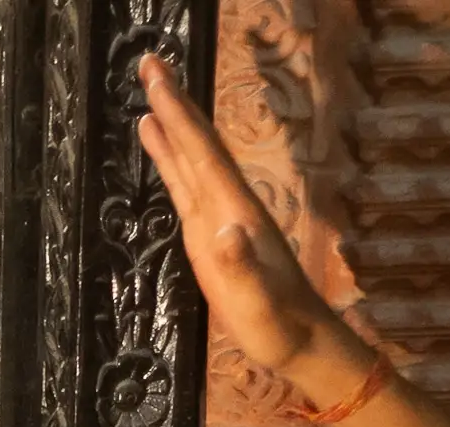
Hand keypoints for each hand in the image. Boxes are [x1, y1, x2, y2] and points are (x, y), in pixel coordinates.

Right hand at [135, 55, 367, 387]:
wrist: (300, 341)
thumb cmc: (279, 326)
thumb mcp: (258, 302)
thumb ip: (241, 267)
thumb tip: (223, 230)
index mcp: (236, 212)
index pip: (203, 154)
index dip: (179, 116)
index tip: (157, 78)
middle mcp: (228, 204)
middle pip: (197, 145)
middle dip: (174, 104)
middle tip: (149, 62)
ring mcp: (219, 217)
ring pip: (191, 160)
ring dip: (171, 125)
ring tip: (149, 90)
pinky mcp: (209, 234)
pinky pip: (185, 185)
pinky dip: (169, 159)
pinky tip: (156, 141)